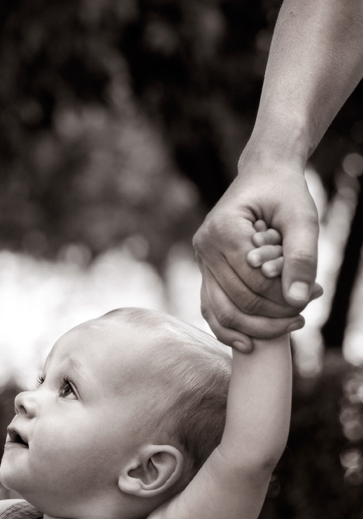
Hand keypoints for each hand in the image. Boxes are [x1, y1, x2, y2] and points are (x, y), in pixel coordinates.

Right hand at [193, 160, 320, 351]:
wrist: (263, 175)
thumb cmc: (284, 193)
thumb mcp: (302, 218)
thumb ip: (302, 257)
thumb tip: (300, 300)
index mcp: (222, 232)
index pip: (255, 281)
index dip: (286, 294)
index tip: (316, 292)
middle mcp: (204, 248)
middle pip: (238, 300)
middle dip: (274, 313)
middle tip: (306, 314)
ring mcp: (201, 261)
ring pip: (220, 310)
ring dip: (255, 327)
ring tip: (290, 326)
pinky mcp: (206, 270)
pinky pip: (211, 307)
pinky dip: (229, 329)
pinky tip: (250, 343)